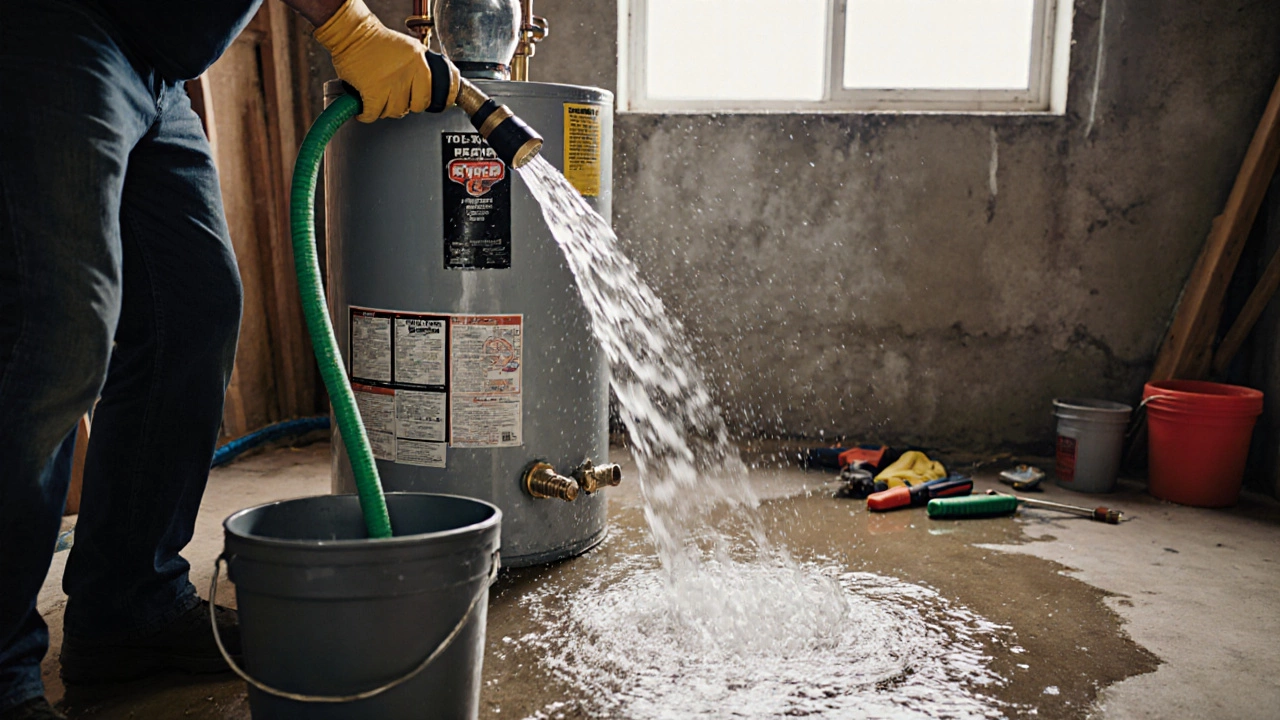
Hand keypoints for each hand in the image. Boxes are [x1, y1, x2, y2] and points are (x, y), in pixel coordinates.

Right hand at [313, 0, 457, 122]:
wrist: (351, 34)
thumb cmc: (378, 43)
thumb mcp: (411, 48)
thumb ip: (424, 66)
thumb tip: (438, 87)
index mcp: (420, 60)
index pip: (440, 90)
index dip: (437, 101)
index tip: (437, 106)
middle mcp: (408, 71)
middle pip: (417, 106)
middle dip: (408, 105)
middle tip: (398, 98)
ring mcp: (390, 82)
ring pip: (396, 111)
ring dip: (385, 108)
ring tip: (379, 96)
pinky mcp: (372, 91)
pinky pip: (374, 114)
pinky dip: (367, 114)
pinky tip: (365, 107)